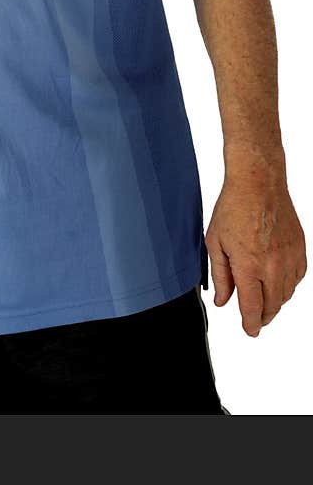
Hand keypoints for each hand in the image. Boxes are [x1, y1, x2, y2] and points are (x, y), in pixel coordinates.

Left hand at [205, 176, 305, 335]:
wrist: (258, 184)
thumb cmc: (233, 208)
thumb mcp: (215, 243)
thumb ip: (221, 276)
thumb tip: (223, 301)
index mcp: (249, 266)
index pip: (252, 307)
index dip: (250, 324)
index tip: (250, 331)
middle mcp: (273, 266)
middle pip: (272, 306)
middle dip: (262, 316)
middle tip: (254, 318)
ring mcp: (289, 258)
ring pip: (286, 294)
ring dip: (275, 302)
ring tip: (262, 299)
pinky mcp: (300, 250)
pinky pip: (297, 278)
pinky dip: (287, 285)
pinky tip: (276, 281)